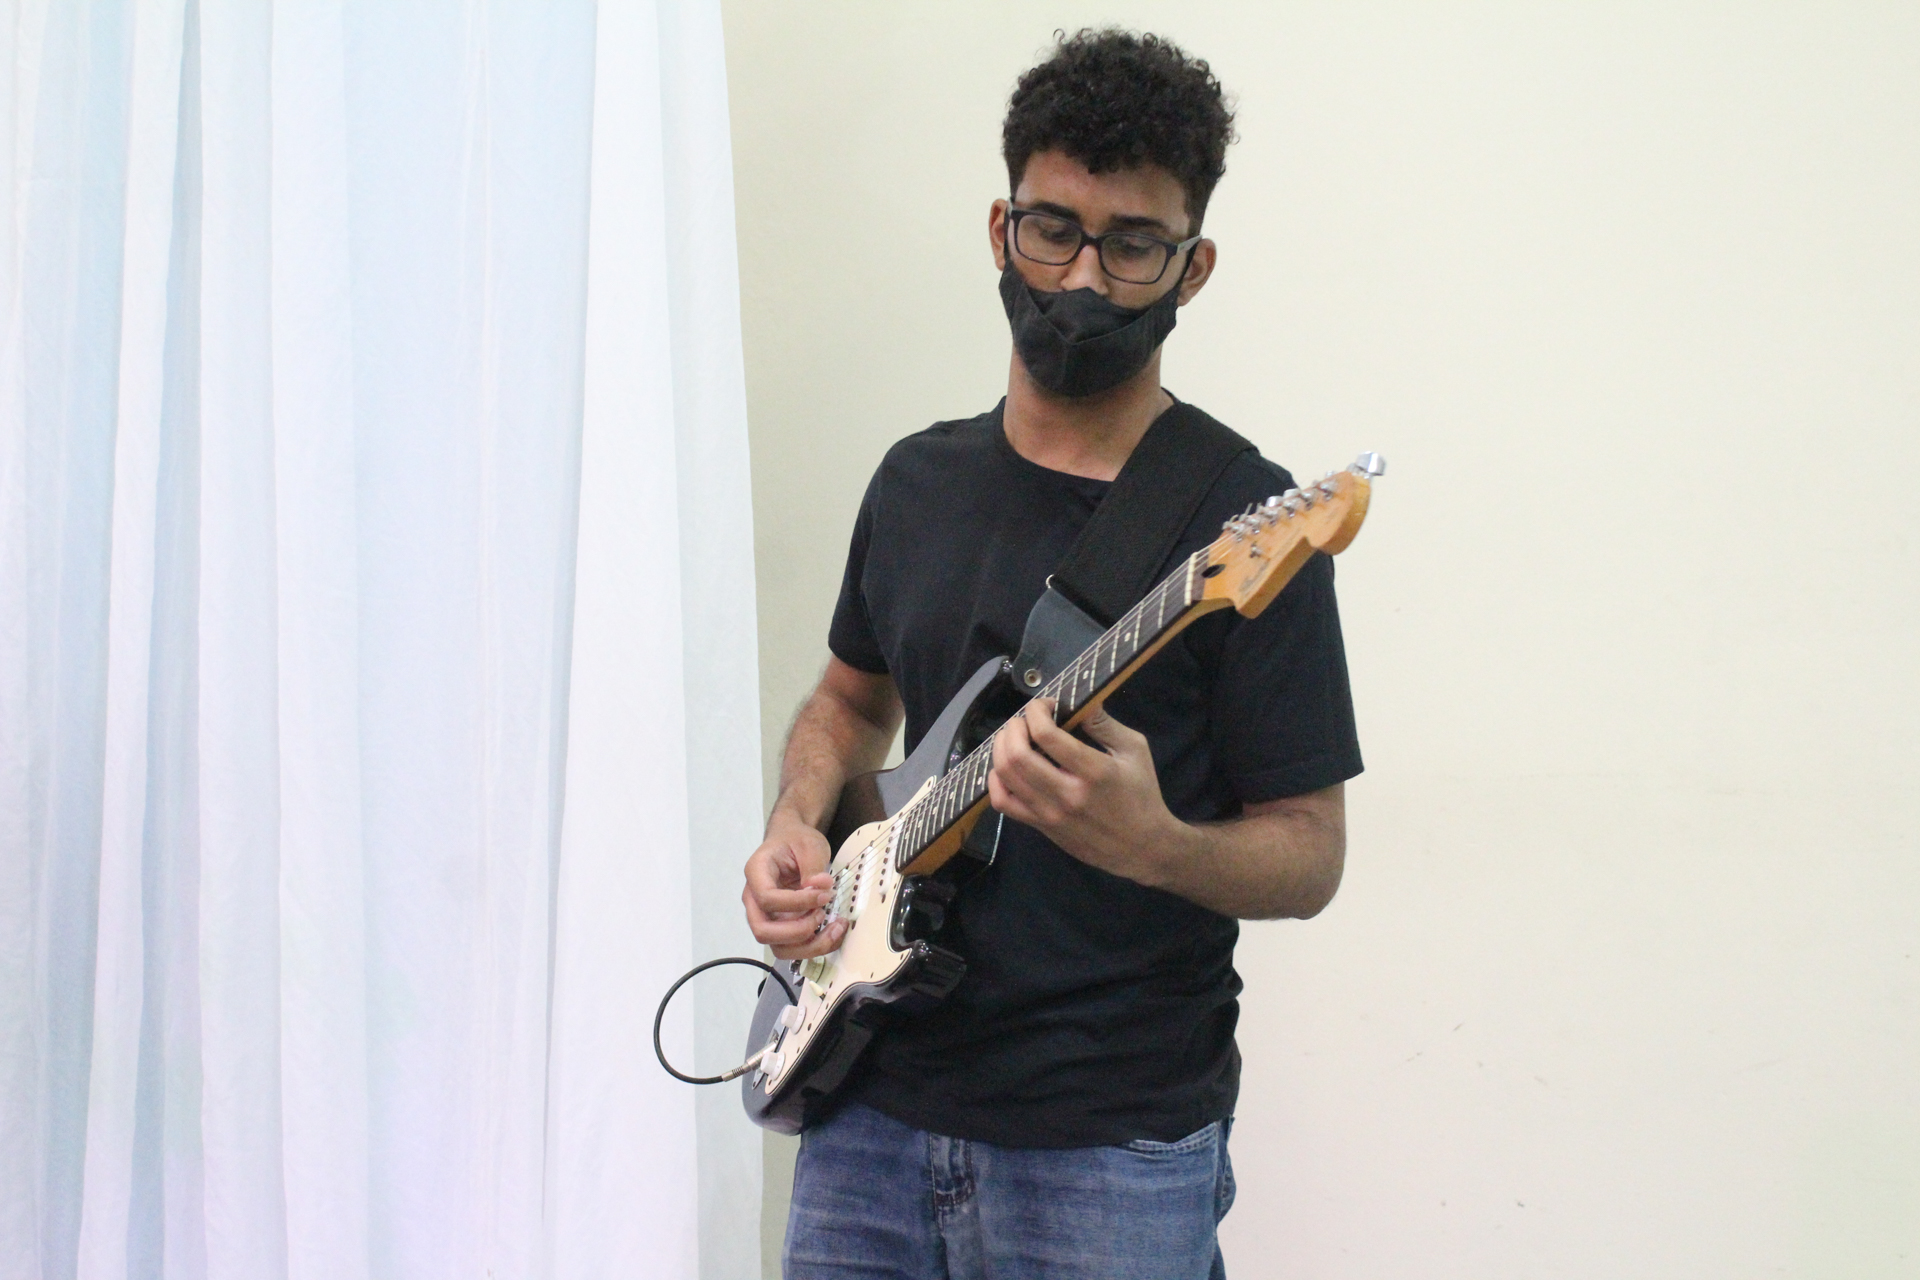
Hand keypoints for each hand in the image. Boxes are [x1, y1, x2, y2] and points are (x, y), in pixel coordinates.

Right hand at [742, 815, 847, 958]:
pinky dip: (814, 946)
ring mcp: (766, 916)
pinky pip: (792, 947)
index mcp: (756, 873)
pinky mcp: (781, 926)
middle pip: (763, 931)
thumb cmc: (795, 841)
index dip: (797, 902)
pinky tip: (833, 932)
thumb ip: (813, 866)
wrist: (792, 842)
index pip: (767, 898)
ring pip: (778, 947)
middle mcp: (754, 899)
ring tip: (834, 929)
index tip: (824, 895)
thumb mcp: (809, 844)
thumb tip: (820, 888)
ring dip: (808, 946)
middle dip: (798, 931)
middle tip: (822, 914)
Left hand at [986, 700, 1190, 885]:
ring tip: (1014, 737)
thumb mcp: (1134, 751)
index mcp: (1094, 771)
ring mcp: (1050, 814)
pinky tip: (1006, 767)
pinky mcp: (1041, 827)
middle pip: (1018, 754)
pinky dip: (995, 780)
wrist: (1142, 848)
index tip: (1045, 705)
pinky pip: (1003, 802)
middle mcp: (1067, 794)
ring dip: (1001, 747)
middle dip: (1014, 727)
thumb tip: (1076, 698)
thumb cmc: (1142, 794)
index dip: (1036, 711)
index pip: (1046, 735)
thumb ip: (1104, 723)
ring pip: (1005, 776)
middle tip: (1025, 720)